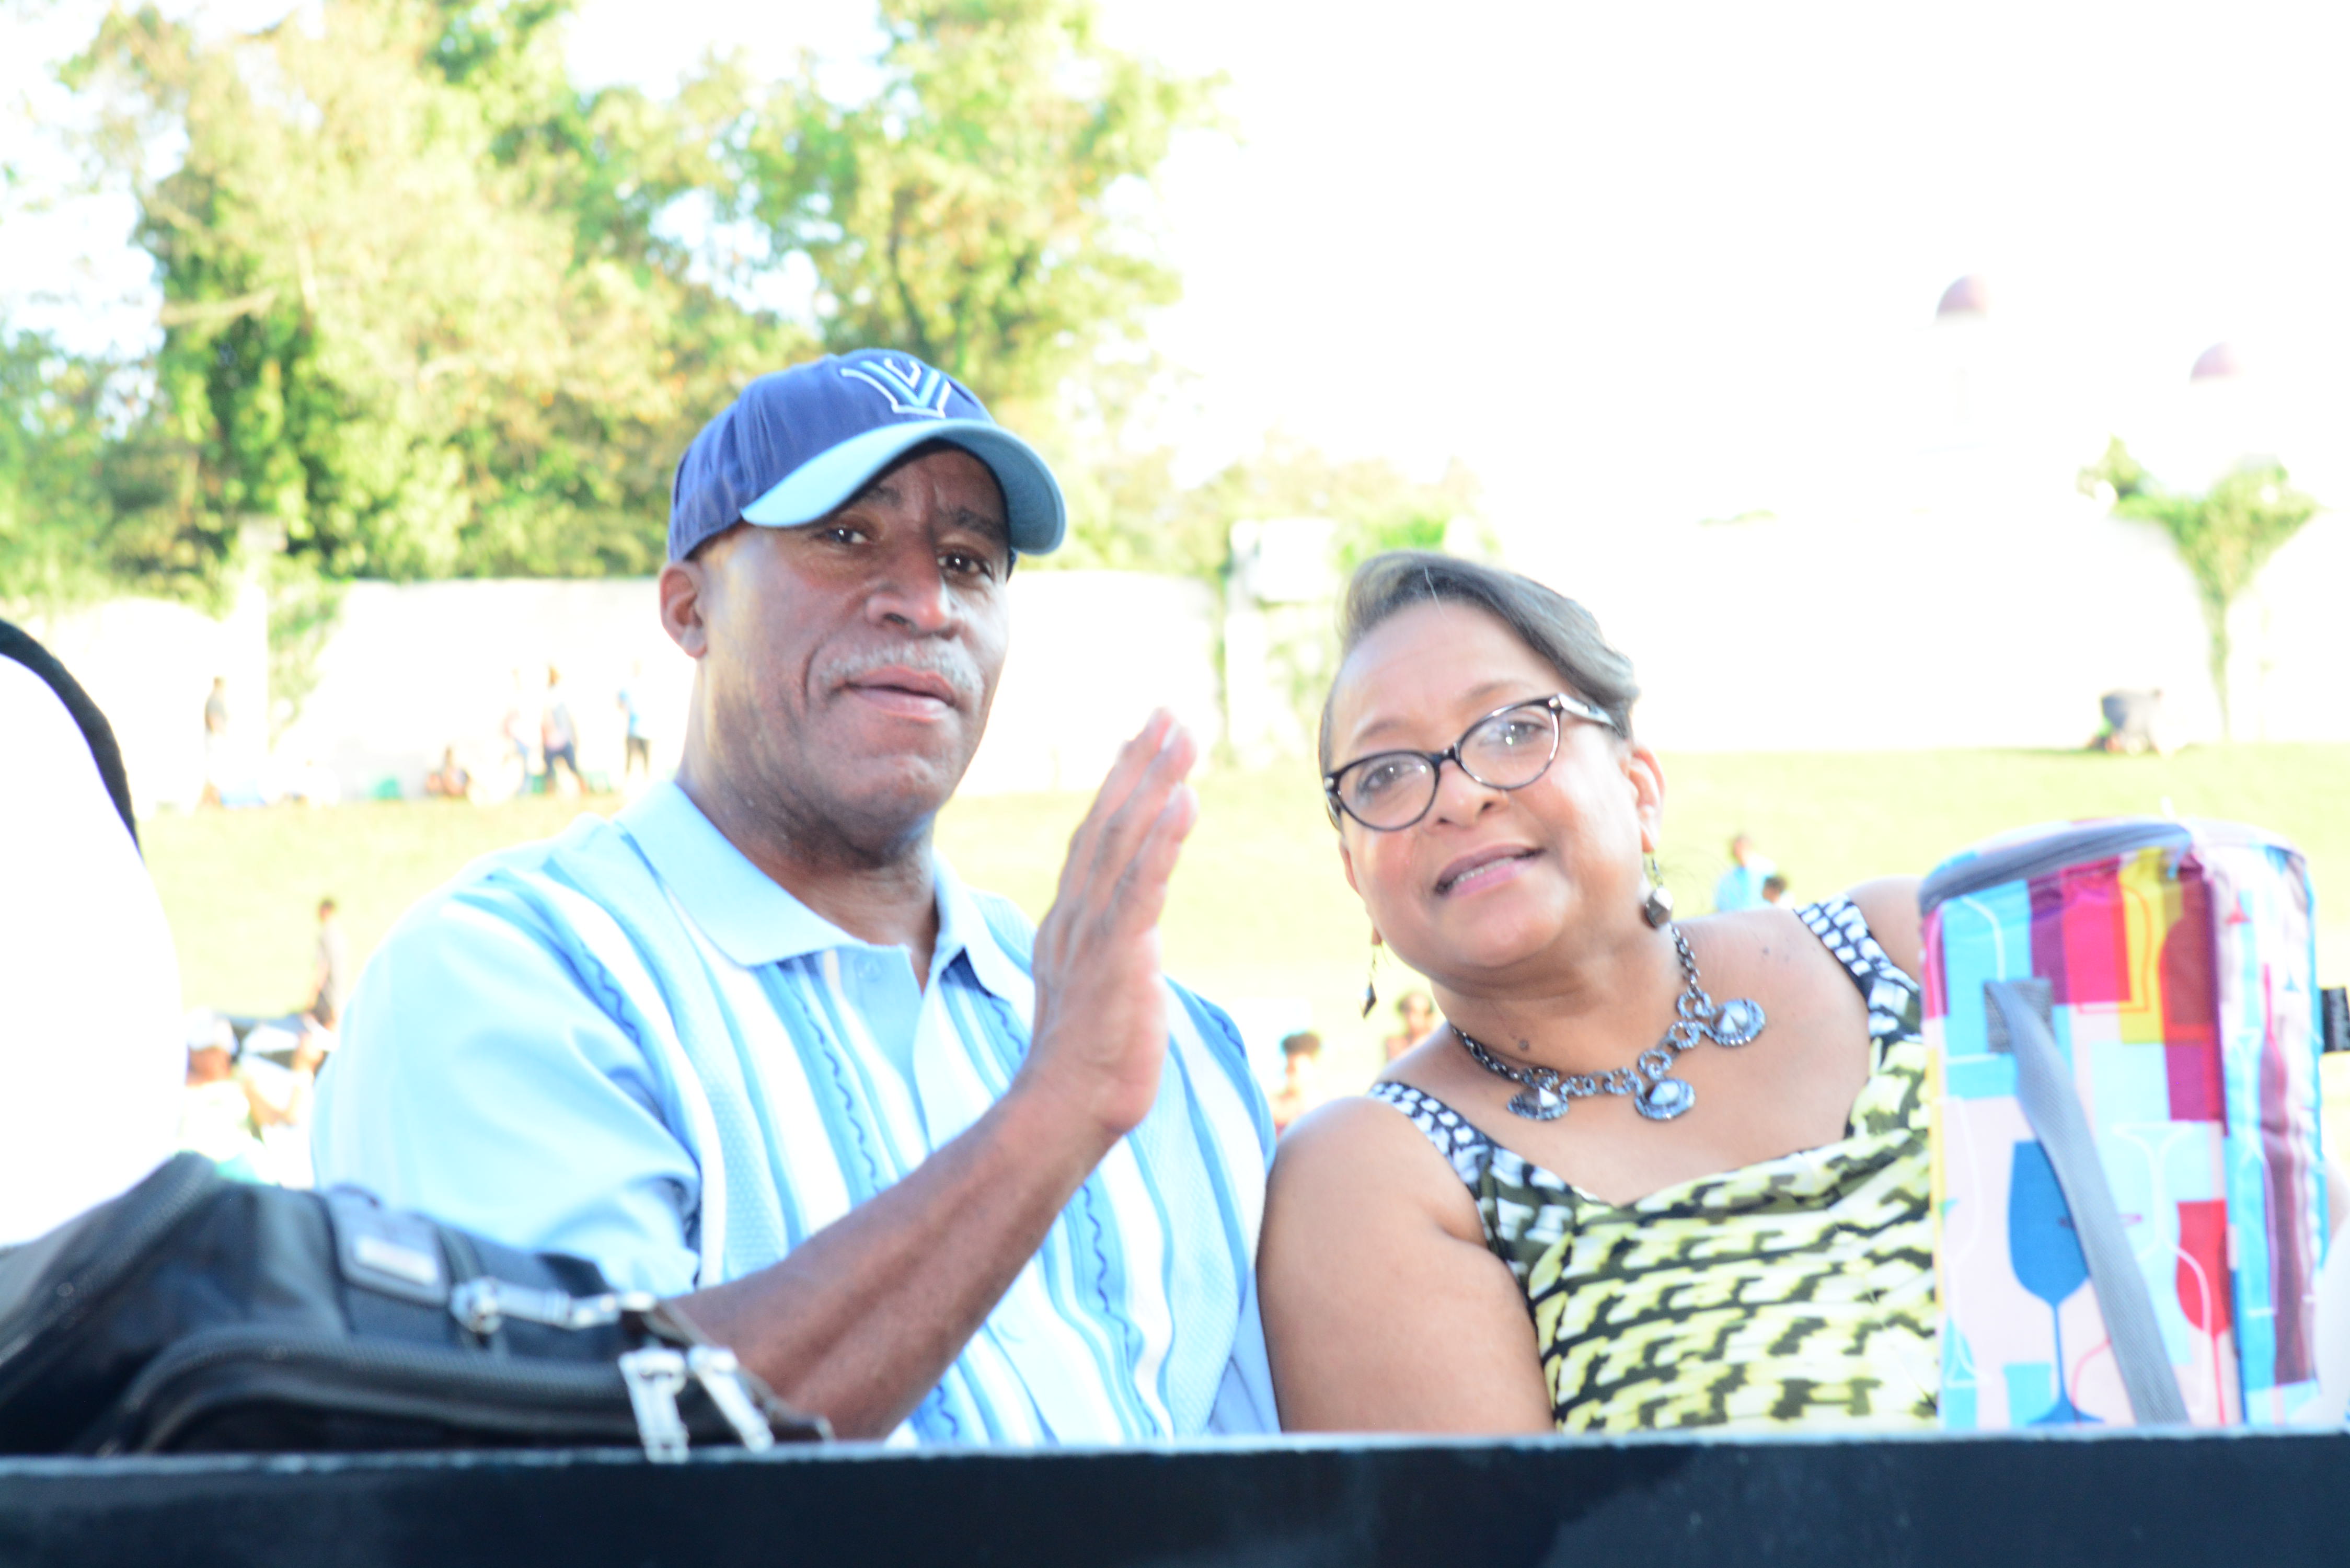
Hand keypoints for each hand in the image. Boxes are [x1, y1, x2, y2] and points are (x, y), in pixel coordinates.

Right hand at [1017, 709, 1198, 1143]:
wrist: (1062, 1113)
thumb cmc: (1089, 1070)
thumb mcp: (1100, 996)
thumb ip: (1115, 957)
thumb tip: (1137, 944)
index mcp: (1069, 925)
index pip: (1095, 841)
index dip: (1120, 788)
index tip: (1143, 743)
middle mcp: (1074, 917)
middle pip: (1108, 823)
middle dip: (1139, 765)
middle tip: (1170, 715)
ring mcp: (1092, 934)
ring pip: (1124, 841)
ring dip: (1154, 783)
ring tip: (1183, 737)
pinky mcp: (1116, 956)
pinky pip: (1142, 886)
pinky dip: (1163, 838)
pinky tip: (1185, 799)